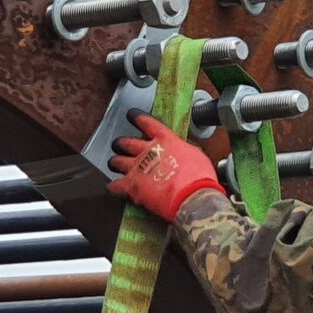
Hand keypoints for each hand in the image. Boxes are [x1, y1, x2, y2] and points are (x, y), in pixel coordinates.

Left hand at [108, 109, 225, 221]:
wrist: (193, 196)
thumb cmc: (199, 178)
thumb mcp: (196, 155)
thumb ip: (182, 150)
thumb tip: (182, 151)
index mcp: (165, 141)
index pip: (147, 123)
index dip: (137, 118)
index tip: (132, 116)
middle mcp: (148, 151)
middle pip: (126, 142)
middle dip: (121, 143)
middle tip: (120, 145)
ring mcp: (137, 168)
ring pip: (117, 161)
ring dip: (115, 163)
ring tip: (114, 164)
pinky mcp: (131, 186)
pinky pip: (114, 186)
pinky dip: (113, 187)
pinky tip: (112, 188)